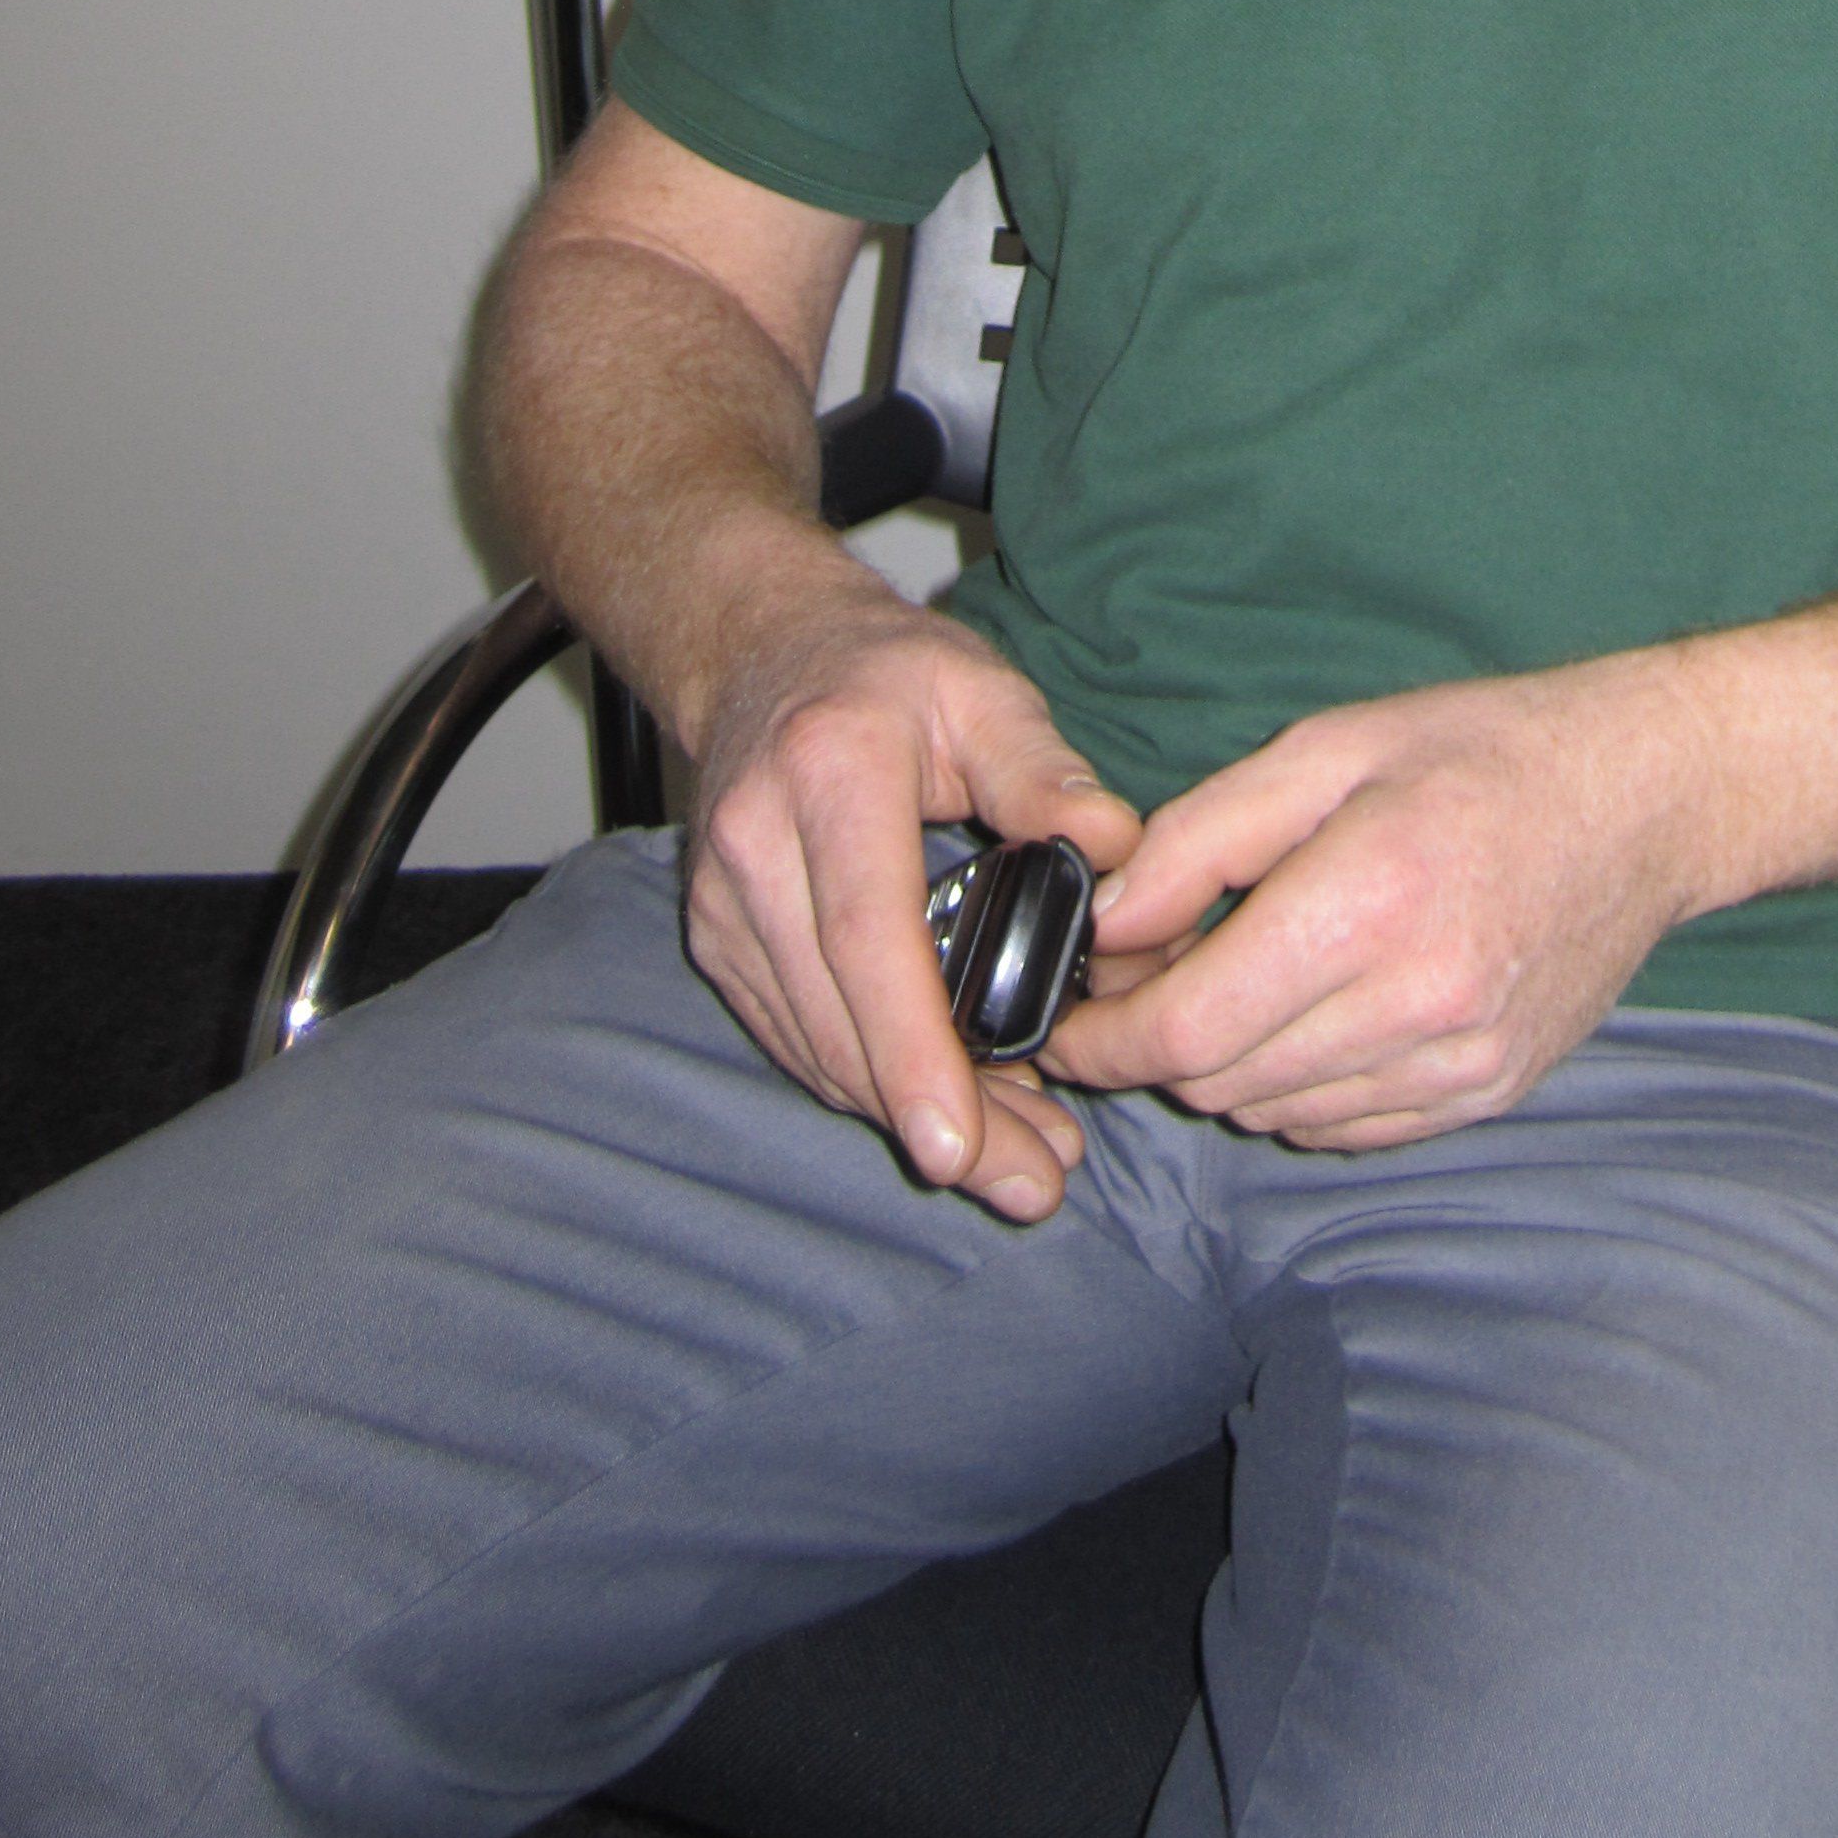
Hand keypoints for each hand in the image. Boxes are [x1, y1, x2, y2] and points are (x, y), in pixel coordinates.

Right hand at [683, 552, 1138, 1221]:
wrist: (764, 653)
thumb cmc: (889, 674)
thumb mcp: (984, 690)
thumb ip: (1047, 772)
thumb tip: (1117, 853)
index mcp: (829, 775)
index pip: (866, 935)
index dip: (912, 1049)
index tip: (959, 1142)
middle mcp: (755, 846)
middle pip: (840, 1019)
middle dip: (936, 1118)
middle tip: (1034, 1184)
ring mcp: (724, 903)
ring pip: (815, 1049)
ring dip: (910, 1117)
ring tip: (1018, 1162)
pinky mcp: (720, 943)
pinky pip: (796, 1039)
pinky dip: (871, 1086)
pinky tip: (953, 1112)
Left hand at [1043, 658, 1708, 1150]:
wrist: (1647, 798)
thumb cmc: (1484, 751)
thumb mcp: (1327, 749)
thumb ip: (1202, 841)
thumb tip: (1105, 924)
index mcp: (1368, 901)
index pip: (1190, 1029)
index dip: (1102, 1040)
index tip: (1062, 1024)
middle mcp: (1418, 1004)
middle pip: (1223, 1081)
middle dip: (1156, 1045)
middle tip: (1144, 978)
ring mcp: (1461, 1064)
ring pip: (1278, 1113)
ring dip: (1226, 1068)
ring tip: (1235, 983)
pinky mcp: (1489, 1093)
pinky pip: (1347, 1129)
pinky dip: (1298, 1090)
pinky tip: (1309, 1016)